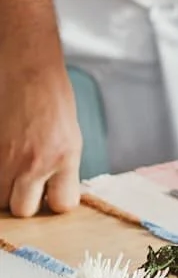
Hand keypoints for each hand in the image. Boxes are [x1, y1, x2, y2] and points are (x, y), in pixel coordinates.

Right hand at [0, 62, 81, 216]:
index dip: (57, 201)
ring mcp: (6, 157)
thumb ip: (62, 166)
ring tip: (12, 169)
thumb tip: (53, 193)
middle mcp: (35, 160)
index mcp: (64, 155)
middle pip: (23, 209)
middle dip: (25, 201)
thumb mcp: (70, 134)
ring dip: (5, 189)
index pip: (63, 204)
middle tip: (27, 184)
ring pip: (0, 199)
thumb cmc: (52, 96)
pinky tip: (4, 157)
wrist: (27, 68)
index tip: (53, 193)